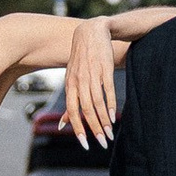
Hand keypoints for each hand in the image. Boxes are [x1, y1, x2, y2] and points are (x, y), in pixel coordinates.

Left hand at [64, 19, 118, 147]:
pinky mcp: (105, 68)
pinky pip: (108, 89)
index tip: (85, 144)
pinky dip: (111, 104)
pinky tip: (114, 116)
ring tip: (109, 133)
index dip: (78, 128)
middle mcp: (79, 80)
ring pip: (97, 102)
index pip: (72, 111)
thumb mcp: (72, 79)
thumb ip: (69, 102)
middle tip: (102, 143)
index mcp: (70, 84)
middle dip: (94, 128)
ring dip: (104, 120)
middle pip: (85, 109)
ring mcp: (92, 74)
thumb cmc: (81, 59)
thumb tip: (62, 125)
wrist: (92, 31)